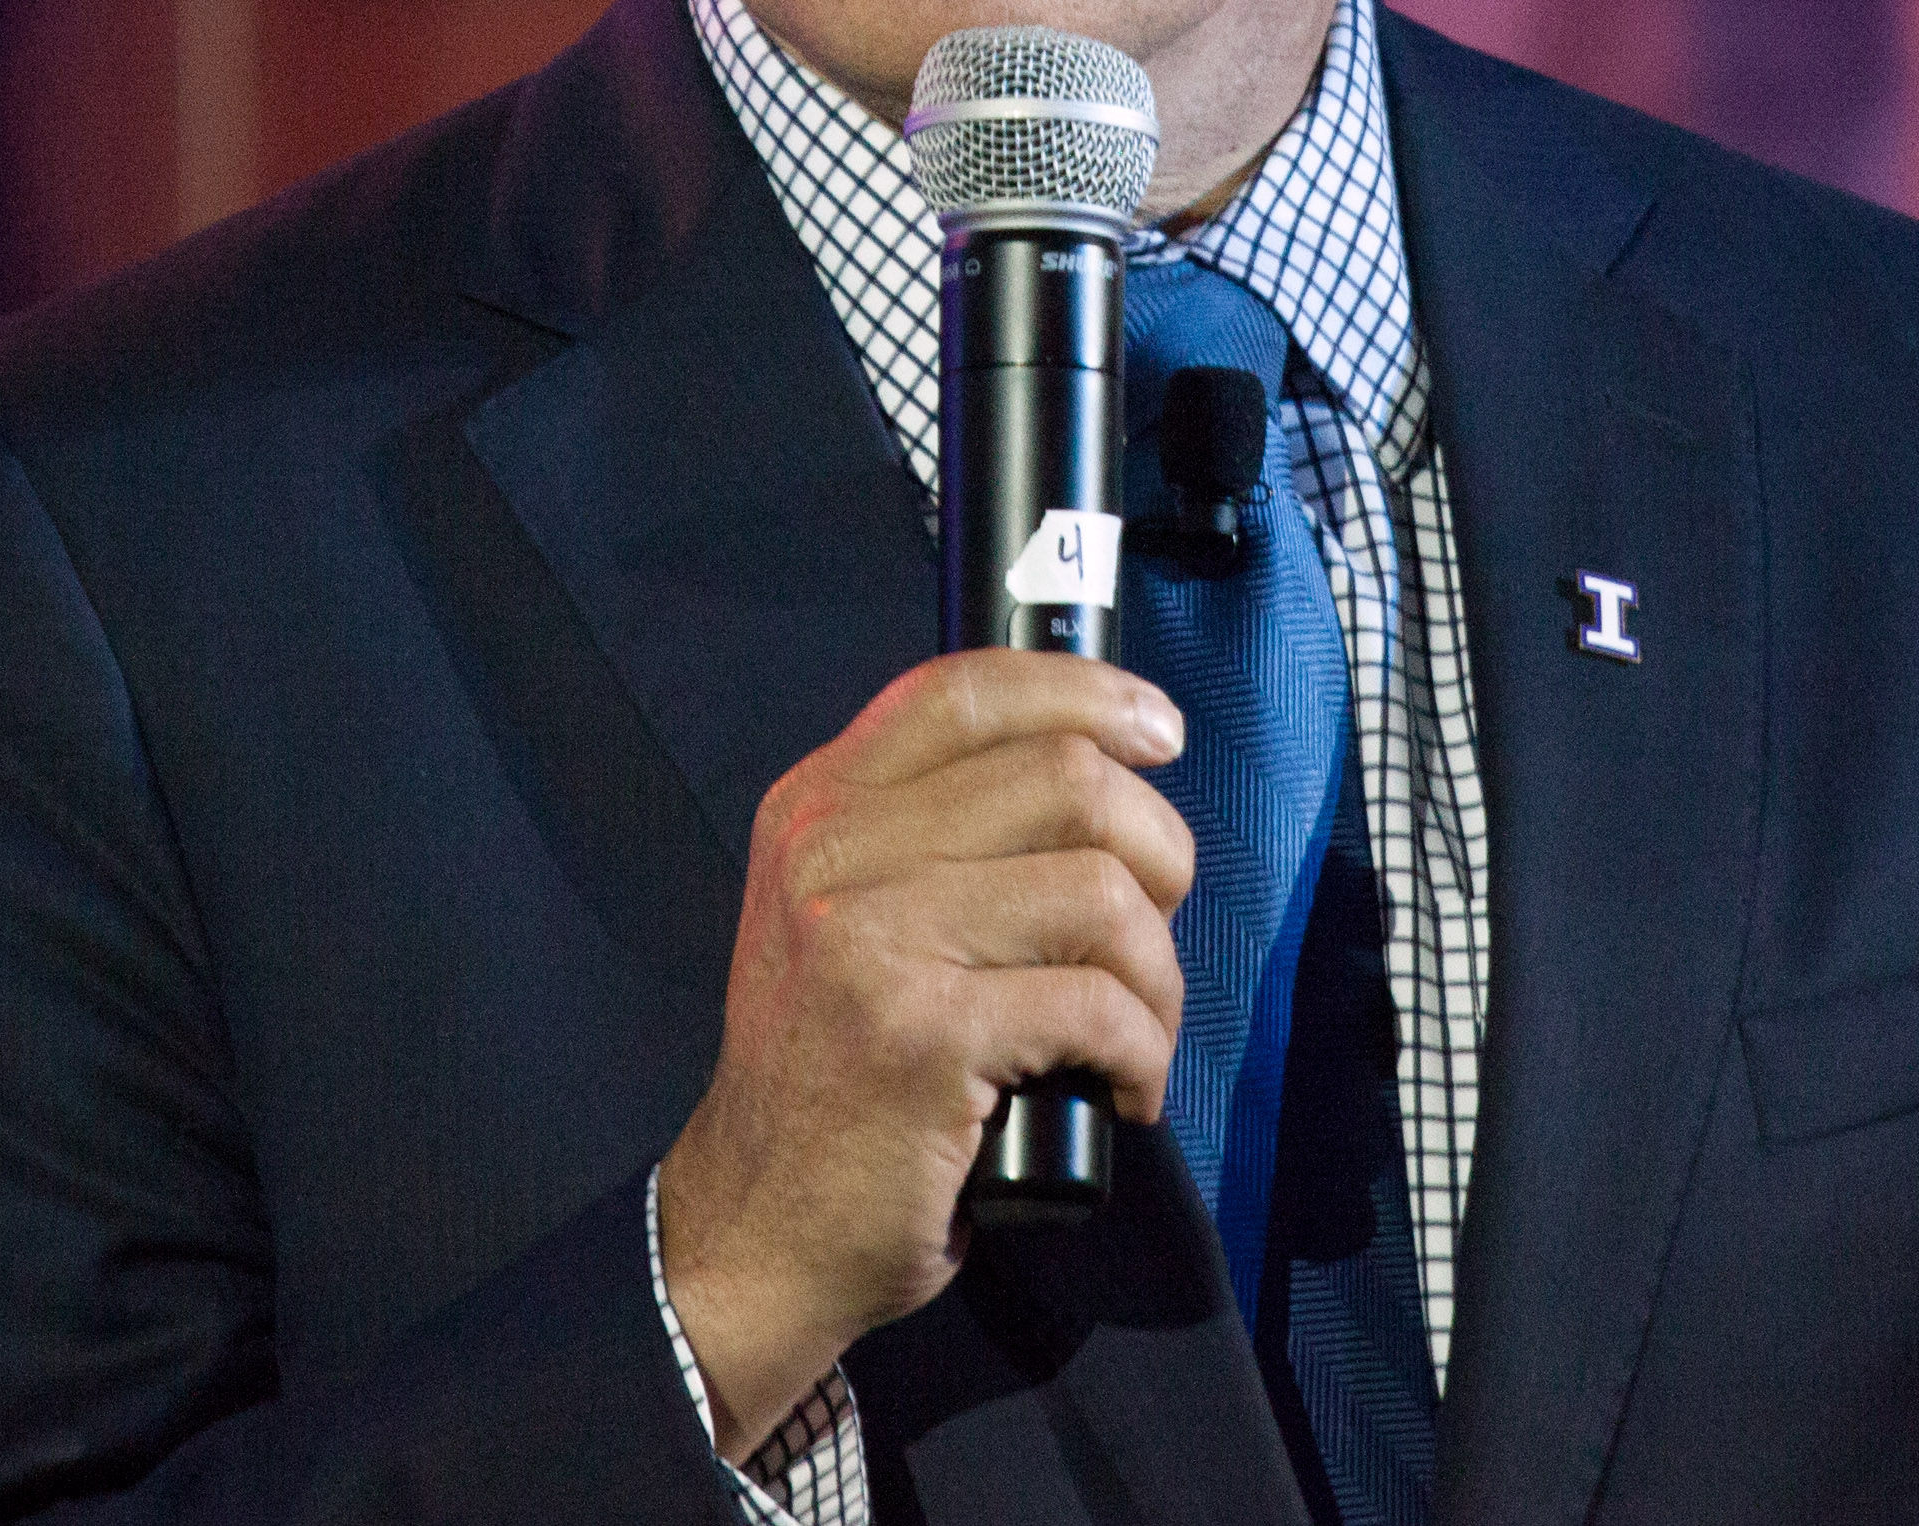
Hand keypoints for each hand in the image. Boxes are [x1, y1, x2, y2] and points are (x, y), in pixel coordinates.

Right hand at [653, 650, 1191, 1460]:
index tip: (1158, 732)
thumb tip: (1100, 769)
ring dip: (1158, 975)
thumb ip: (931, 834)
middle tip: (1148, 939)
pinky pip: (1098, 1003)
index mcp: (817, 807)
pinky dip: (1143, 1053)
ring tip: (1136, 1035)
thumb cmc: (836, 1080)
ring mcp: (870, 939)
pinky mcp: (921, 1034)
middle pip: (1066, 777)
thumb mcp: (845, 917)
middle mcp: (830, 852)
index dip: (1087, 692)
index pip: (968, 689)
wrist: (759, 1229)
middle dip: (1158, 855)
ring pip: (1101, 891)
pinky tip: (1122, 1090)